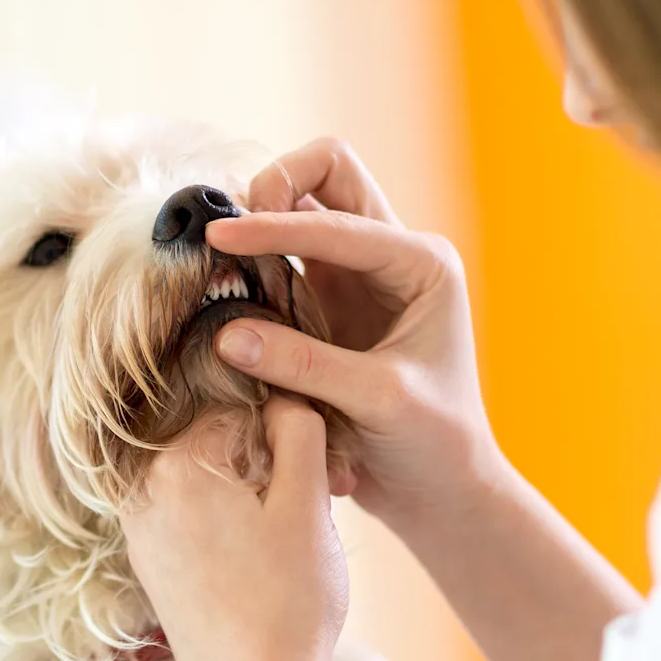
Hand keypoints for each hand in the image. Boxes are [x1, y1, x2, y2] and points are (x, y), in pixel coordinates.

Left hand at [122, 394, 386, 660]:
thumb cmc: (289, 601)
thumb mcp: (308, 503)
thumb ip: (297, 431)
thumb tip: (282, 396)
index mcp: (177, 465)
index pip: (243, 412)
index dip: (289, 439)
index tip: (319, 477)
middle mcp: (144, 493)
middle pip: (218, 447)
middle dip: (266, 468)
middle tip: (312, 510)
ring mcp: (141, 534)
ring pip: (206, 485)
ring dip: (249, 499)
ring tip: (287, 543)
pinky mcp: (150, 569)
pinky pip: (191, 521)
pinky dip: (226, 529)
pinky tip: (258, 565)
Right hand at [220, 138, 506, 536]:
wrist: (442, 489)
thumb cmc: (432, 444)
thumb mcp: (376, 402)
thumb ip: (304, 364)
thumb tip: (226, 333)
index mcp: (421, 263)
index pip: (337, 220)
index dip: (274, 226)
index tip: (220, 238)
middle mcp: (392, 255)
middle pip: (327, 171)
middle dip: (276, 184)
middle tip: (231, 232)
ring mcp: (356, 274)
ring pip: (301, 204)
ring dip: (260, 220)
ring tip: (218, 257)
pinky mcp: (326, 301)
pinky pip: (282, 255)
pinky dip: (252, 258)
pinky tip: (226, 285)